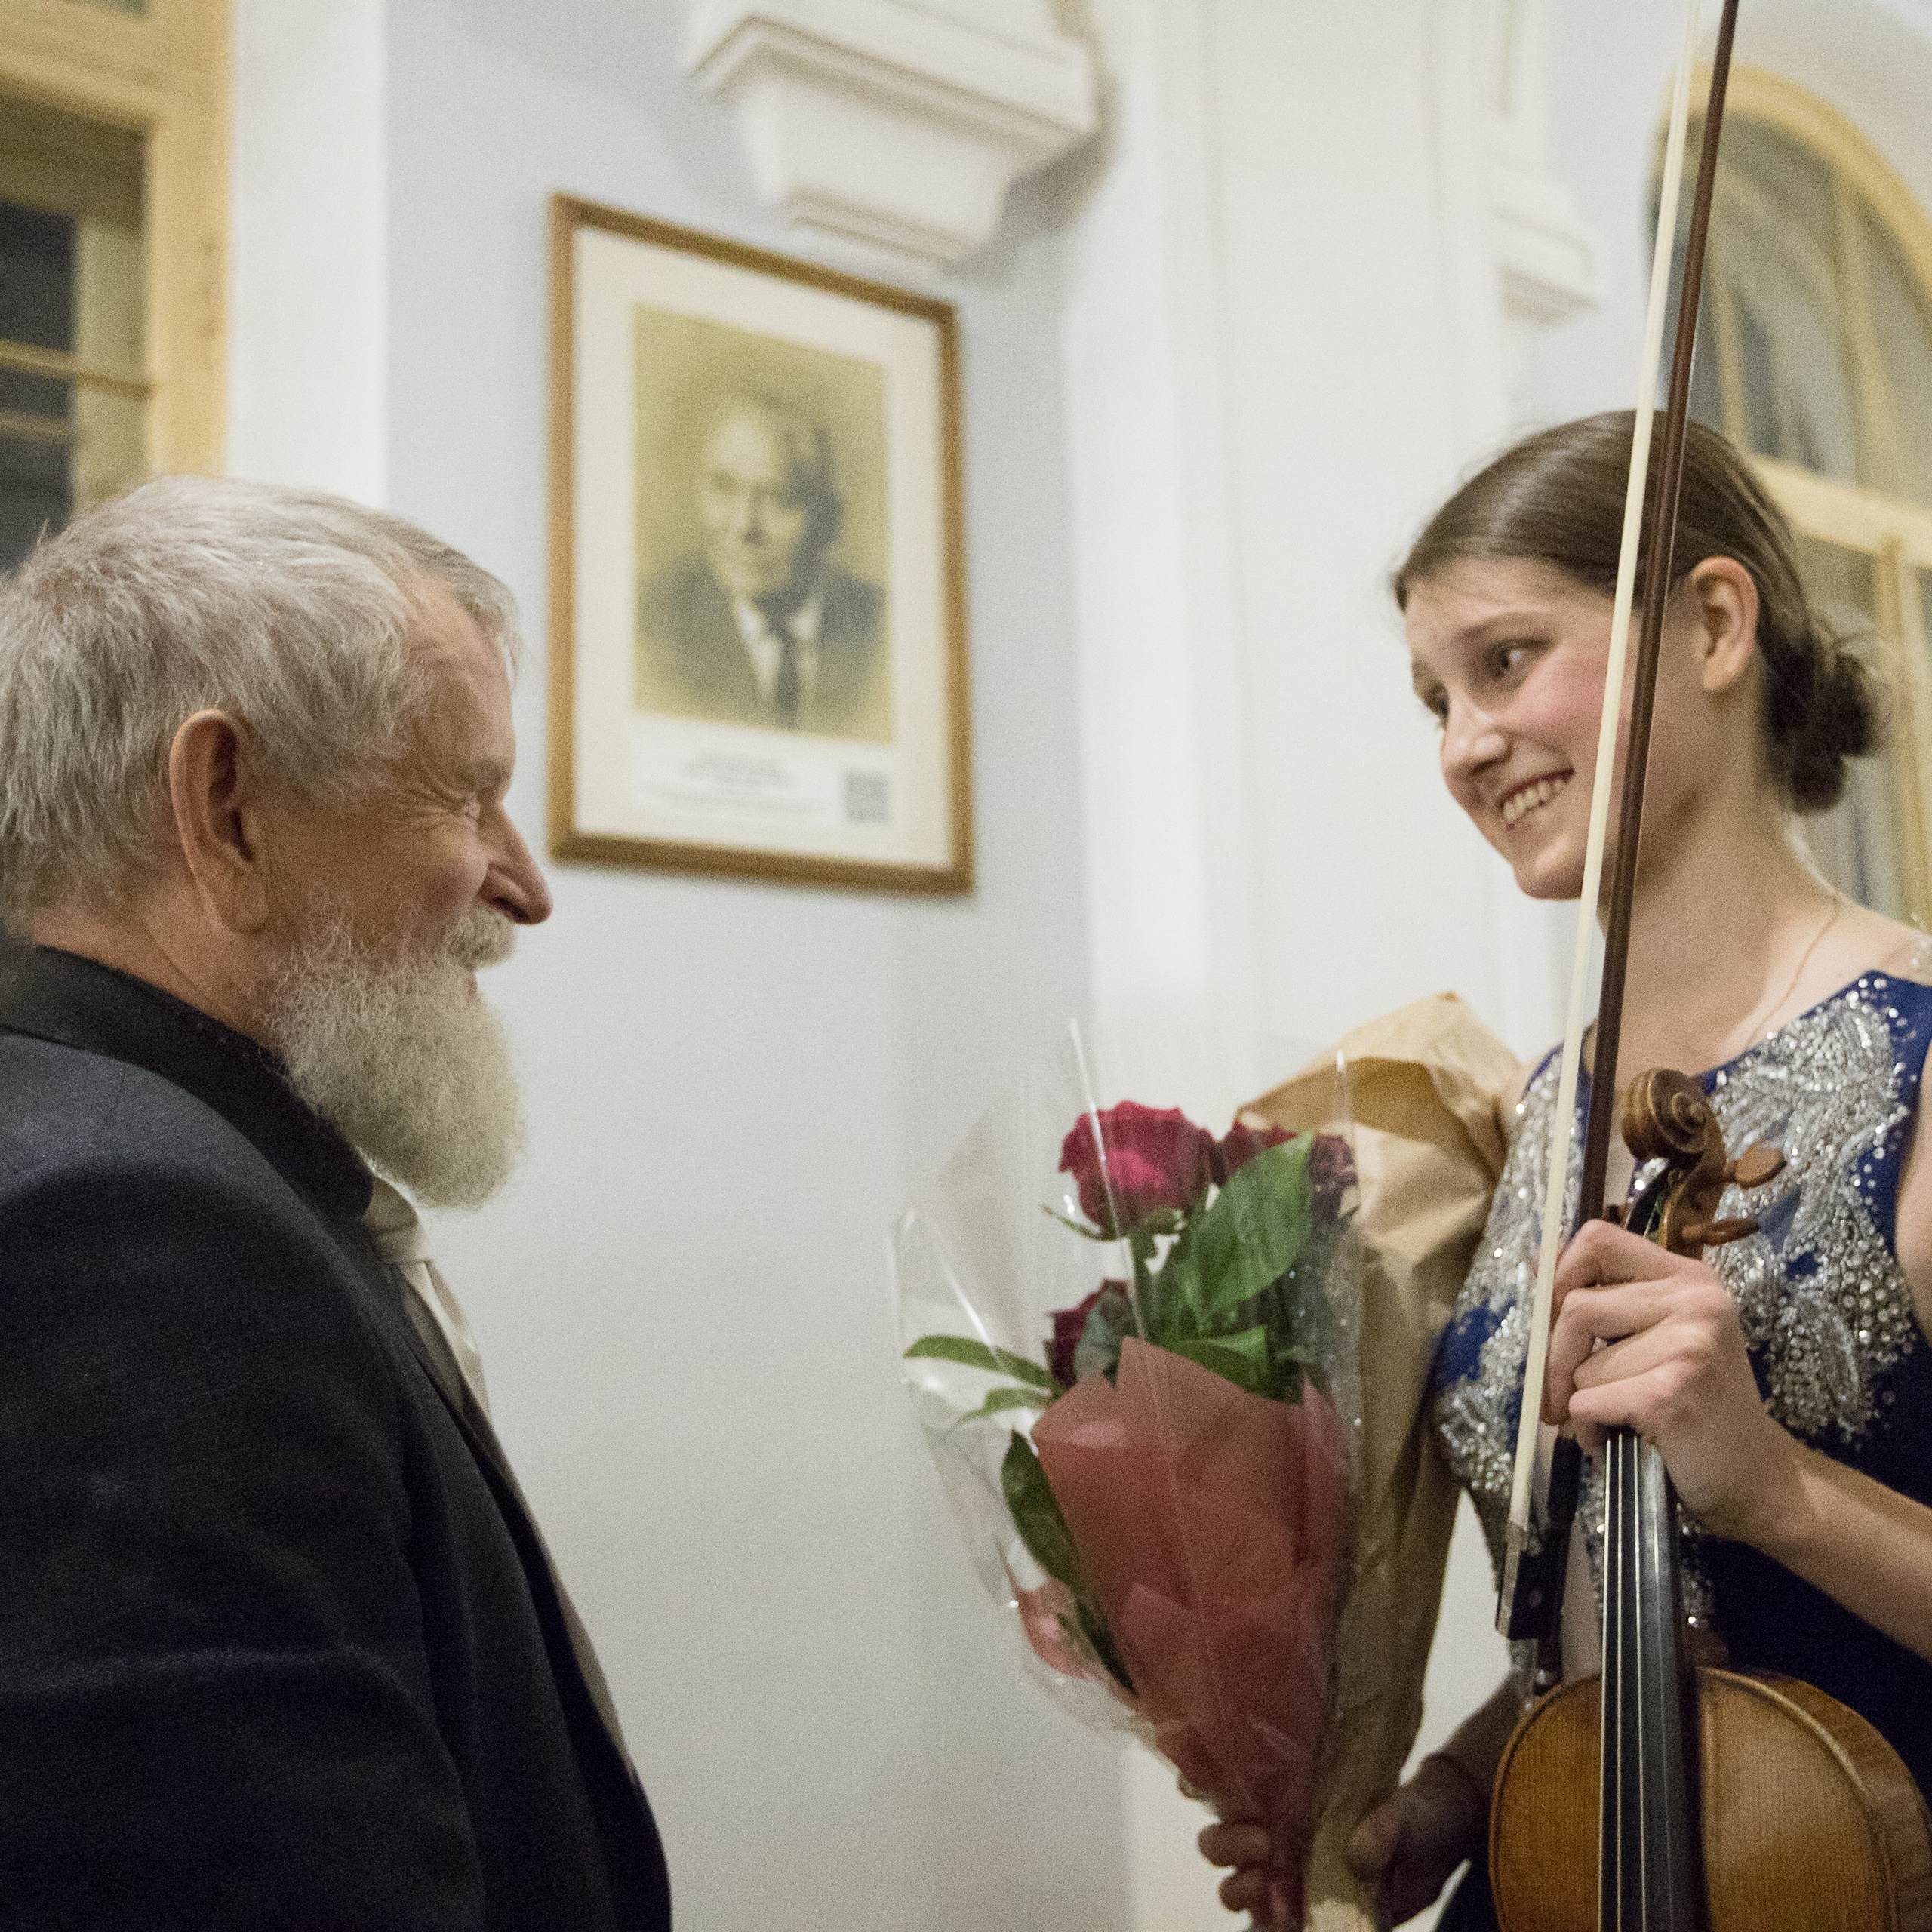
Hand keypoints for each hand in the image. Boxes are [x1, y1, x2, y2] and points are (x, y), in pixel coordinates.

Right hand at [1197, 1755, 1483, 1930]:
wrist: (1438, 1849)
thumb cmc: (1412, 1815)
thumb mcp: (1406, 1814)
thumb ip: (1386, 1827)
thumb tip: (1360, 1855)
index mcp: (1285, 1799)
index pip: (1228, 1796)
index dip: (1216, 1804)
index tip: (1251, 1818)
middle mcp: (1277, 1838)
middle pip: (1221, 1845)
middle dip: (1227, 1849)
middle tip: (1263, 1848)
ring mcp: (1290, 1880)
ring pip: (1240, 1890)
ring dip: (1246, 1895)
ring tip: (1279, 1900)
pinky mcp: (1313, 1917)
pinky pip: (1279, 1926)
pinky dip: (1275, 1928)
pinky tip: (1294, 1927)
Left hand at [1543, 1220, 1801, 1542]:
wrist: (1760, 1480)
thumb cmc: (1700, 1408)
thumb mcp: (1667, 1338)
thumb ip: (1614, 1302)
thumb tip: (1537, 1264)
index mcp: (1690, 1279)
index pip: (1599, 1240)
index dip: (1558, 1272)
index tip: (1549, 1312)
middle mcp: (1695, 1302)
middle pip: (1575, 1307)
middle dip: (1553, 1359)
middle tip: (1556, 1397)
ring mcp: (1687, 1346)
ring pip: (1580, 1365)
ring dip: (1578, 1405)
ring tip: (1611, 1424)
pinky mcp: (1670, 1392)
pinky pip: (1587, 1403)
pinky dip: (1587, 1431)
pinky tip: (1616, 1444)